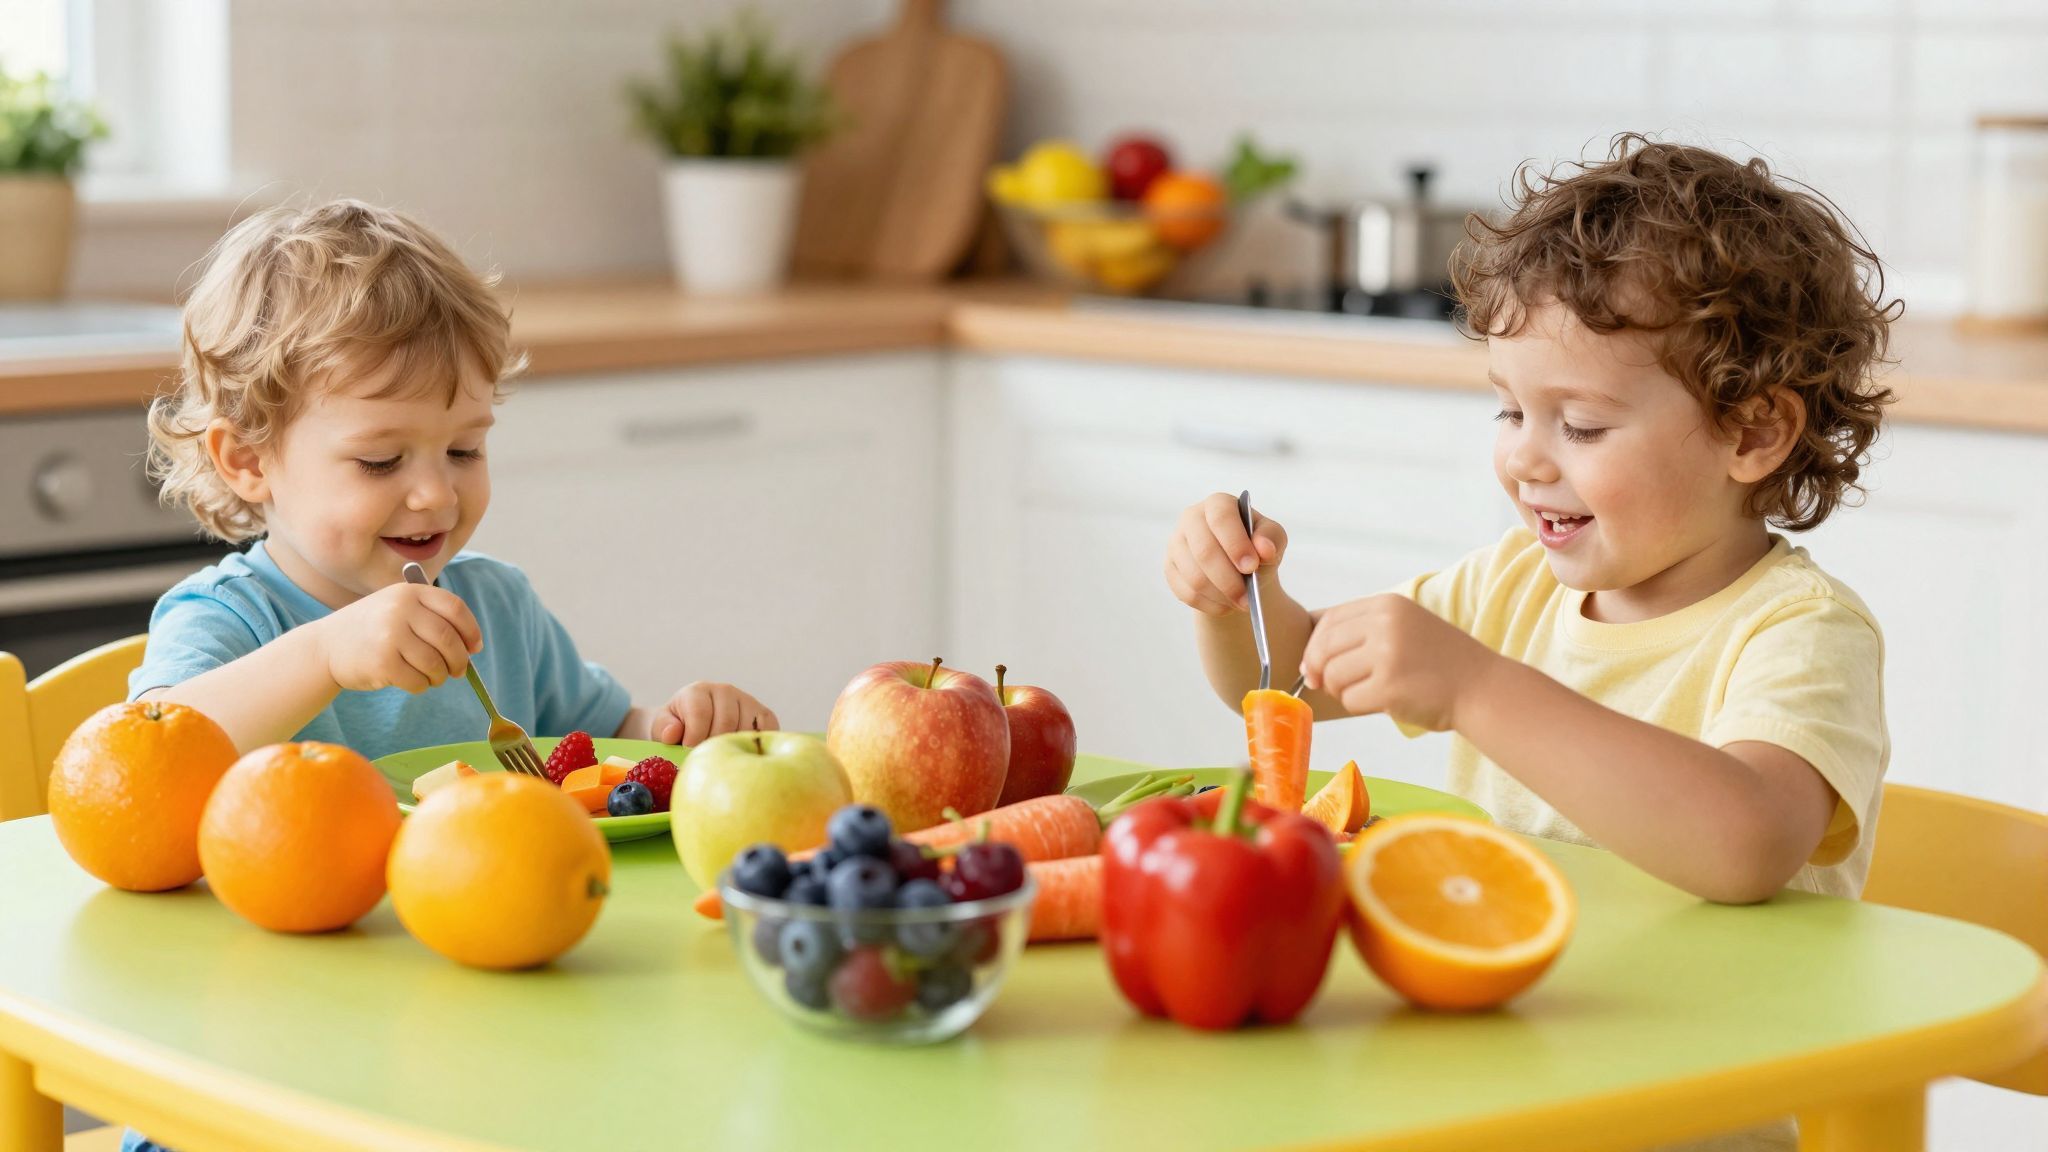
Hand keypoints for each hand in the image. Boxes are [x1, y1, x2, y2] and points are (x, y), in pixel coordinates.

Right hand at [316, 583, 481, 694]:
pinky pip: (417, 681)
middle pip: (448, 638)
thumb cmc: (372, 630)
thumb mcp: (398, 608)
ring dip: (440, 676)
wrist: (326, 646)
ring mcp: (389, 635)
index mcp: (409, 592)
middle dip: (459, 660)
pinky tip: (413, 681)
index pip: (455, 608)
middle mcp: (400, 610)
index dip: (471, 630)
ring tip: (433, 677)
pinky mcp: (382, 663)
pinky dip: (421, 686)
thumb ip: (432, 619)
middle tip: (459, 671)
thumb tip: (472, 646)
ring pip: (435, 663)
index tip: (474, 647)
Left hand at [653, 682, 778, 745]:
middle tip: (707, 759)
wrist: (693, 723)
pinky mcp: (763, 714)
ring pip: (746, 729)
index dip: (695, 738)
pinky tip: (745, 753)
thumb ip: (663, 728)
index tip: (690, 753)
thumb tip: (673, 733)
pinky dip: (759, 744)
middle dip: (715, 745)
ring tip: (722, 756)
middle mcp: (725, 691)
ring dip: (735, 747)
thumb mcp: (662, 727)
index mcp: (698, 691)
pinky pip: (768, 730)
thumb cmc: (677, 728)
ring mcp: (747, 701)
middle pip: (726, 723)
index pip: (701, 714)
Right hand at [1164, 492, 1288, 615]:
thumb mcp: (1273, 539)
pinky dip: (1210, 604)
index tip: (1251, 567)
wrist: (1240, 570)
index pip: (1221, 518)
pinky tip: (1226, 606)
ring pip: (1194, 576)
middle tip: (1247, 599)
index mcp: (1218, 504)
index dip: (1235, 544)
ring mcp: (1176, 543)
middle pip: (1203, 550)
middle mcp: (1191, 518)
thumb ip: (1271, 538)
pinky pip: (1186, 593)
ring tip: (1242, 603)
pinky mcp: (1170, 568)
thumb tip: (1264, 549)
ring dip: (1221, 595)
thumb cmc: (1256, 548)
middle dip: (1228, 579)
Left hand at [1299, 594, 1497, 730]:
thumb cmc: (1439, 664)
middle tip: (1325, 686)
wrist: (1483, 688)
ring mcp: (1388, 654)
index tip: (1313, 666)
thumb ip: (1362, 633)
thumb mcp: (1404, 628)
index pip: (1329, 621)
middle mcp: (1385, 624)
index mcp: (1387, 605)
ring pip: (1333, 676)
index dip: (1314, 646)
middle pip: (1324, 648)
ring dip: (1341, 691)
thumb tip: (1308, 661)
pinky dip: (1359, 706)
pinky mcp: (1390, 687)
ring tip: (1367, 692)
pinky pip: (1350, 700)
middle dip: (1317, 671)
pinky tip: (1382, 703)